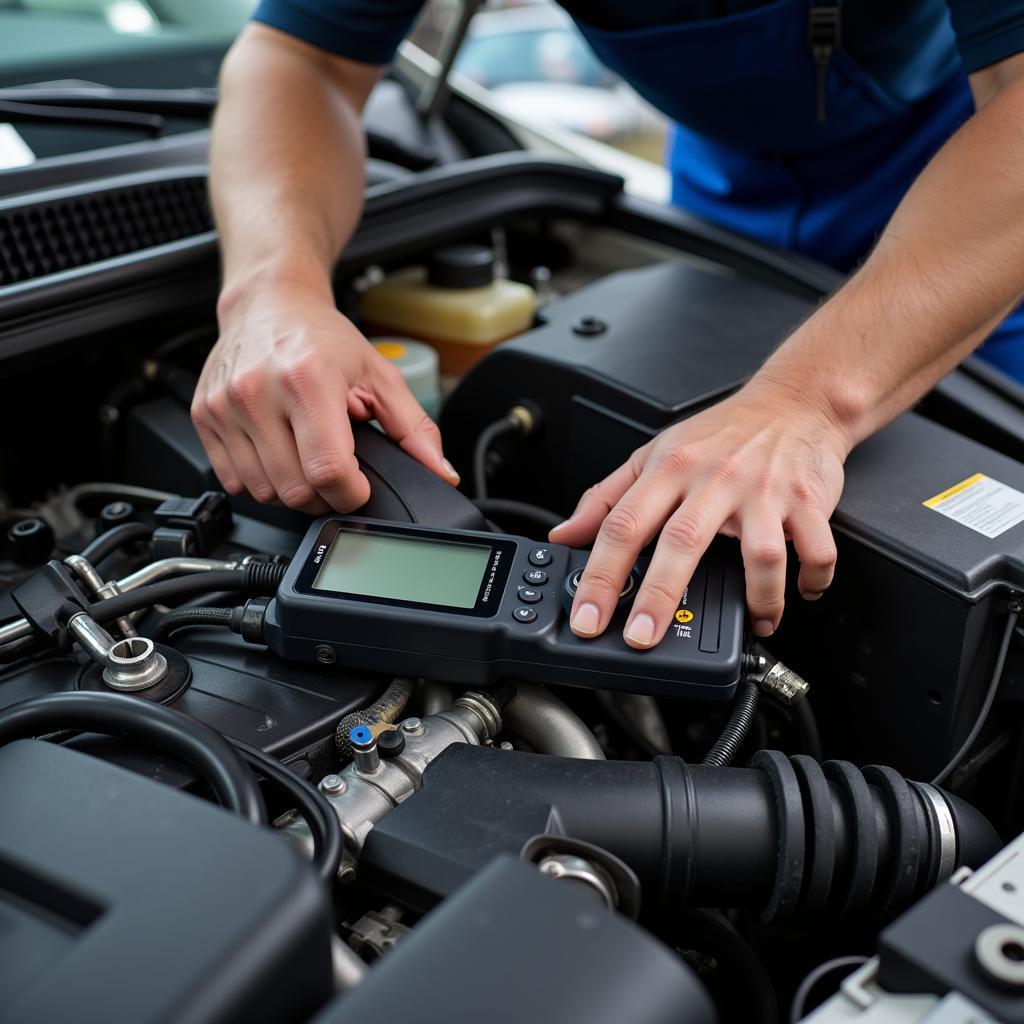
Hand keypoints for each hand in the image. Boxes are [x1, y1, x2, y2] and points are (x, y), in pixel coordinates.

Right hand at [192, 285, 457, 513]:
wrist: (269, 303)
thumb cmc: (322, 338)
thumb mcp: (379, 375)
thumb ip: (414, 428)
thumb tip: (441, 470)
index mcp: (307, 380)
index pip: (328, 471)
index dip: (351, 494)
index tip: (359, 487)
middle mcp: (259, 393)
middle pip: (294, 490)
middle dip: (323, 495)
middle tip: (336, 473)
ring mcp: (225, 406)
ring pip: (262, 492)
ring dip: (290, 490)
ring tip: (305, 456)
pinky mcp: (203, 416)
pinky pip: (232, 480)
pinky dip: (259, 480)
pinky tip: (277, 453)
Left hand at [549, 380, 849, 647]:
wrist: (795, 402)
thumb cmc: (721, 435)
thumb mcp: (652, 455)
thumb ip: (606, 499)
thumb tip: (566, 535)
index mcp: (669, 469)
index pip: (622, 525)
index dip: (600, 575)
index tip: (588, 616)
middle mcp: (714, 479)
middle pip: (682, 542)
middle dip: (658, 597)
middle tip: (642, 637)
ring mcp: (763, 492)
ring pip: (761, 555)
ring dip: (758, 598)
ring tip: (753, 620)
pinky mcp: (808, 501)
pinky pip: (816, 550)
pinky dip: (812, 580)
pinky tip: (798, 594)